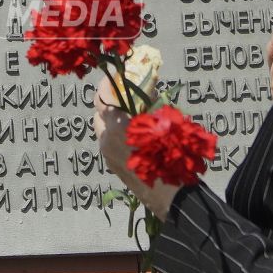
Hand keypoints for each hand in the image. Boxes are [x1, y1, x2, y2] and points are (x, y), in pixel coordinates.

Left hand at [91, 84, 175, 209]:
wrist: (171, 196)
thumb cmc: (172, 157)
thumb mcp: (166, 125)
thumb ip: (152, 107)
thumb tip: (148, 92)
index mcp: (117, 127)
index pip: (103, 98)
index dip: (107, 85)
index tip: (114, 76)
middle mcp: (107, 140)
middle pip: (99, 114)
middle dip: (109, 101)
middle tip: (123, 94)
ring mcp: (107, 155)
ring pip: (103, 130)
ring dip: (113, 118)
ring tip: (130, 113)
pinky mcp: (112, 166)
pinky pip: (109, 143)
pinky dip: (116, 133)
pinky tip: (133, 133)